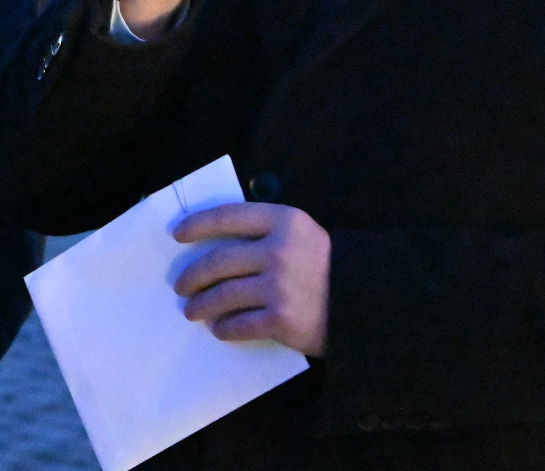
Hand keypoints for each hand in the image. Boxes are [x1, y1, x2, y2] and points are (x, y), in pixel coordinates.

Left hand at [172, 203, 330, 356]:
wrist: (366, 302)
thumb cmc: (328, 266)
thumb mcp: (303, 234)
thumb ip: (267, 232)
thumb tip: (216, 243)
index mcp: (285, 221)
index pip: (229, 216)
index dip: (198, 224)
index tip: (178, 234)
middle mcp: (279, 250)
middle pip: (218, 260)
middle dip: (192, 275)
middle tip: (180, 285)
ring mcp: (279, 287)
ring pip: (223, 295)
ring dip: (200, 305)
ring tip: (191, 310)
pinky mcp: (281, 320)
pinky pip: (239, 325)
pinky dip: (224, 328)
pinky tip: (219, 329)